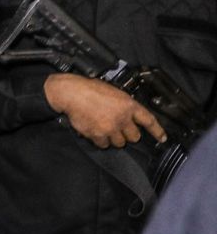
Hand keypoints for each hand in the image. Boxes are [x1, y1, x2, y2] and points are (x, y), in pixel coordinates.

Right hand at [43, 73, 166, 147]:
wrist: (71, 93)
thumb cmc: (89, 88)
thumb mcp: (113, 91)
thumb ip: (124, 104)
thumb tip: (128, 114)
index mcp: (129, 105)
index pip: (149, 120)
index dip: (157, 131)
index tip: (162, 138)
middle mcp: (122, 118)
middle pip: (134, 137)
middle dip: (128, 134)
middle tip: (119, 128)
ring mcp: (111, 128)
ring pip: (120, 143)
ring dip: (114, 138)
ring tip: (105, 129)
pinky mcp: (98, 135)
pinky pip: (104, 144)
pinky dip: (100, 140)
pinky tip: (95, 131)